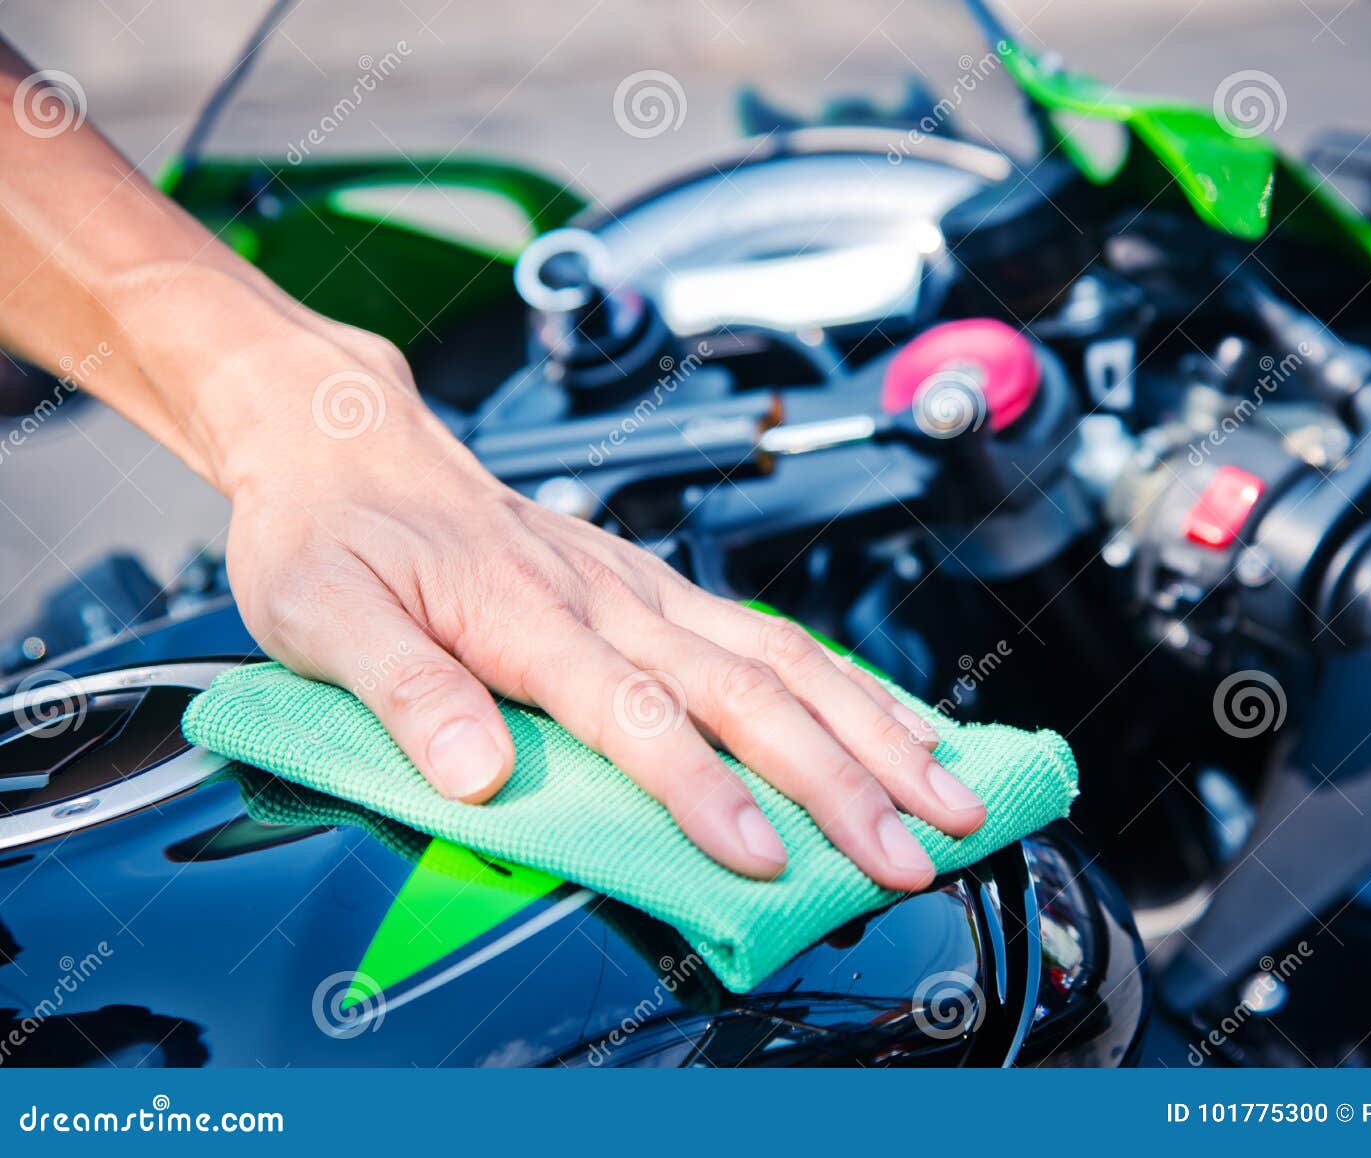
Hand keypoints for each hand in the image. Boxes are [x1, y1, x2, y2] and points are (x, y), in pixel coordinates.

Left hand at [221, 324, 986, 890]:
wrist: (351, 436)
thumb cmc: (329, 533)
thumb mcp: (323, 615)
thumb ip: (403, 691)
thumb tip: (479, 774)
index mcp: (529, 612)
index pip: (638, 711)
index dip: (705, 787)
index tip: (766, 858)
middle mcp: (609, 596)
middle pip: (749, 689)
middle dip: (842, 777)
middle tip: (915, 849)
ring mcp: (643, 587)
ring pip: (785, 657)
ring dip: (873, 730)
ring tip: (951, 791)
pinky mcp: (656, 585)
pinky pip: (771, 633)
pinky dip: (846, 683)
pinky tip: (896, 723)